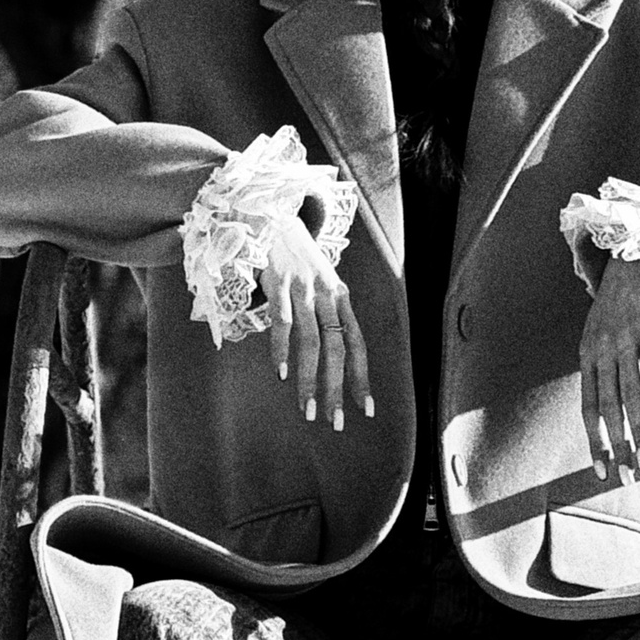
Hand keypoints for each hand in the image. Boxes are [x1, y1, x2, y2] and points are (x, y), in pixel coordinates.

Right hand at [261, 215, 372, 428]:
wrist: (275, 218)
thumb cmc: (298, 261)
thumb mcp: (320, 285)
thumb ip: (327, 315)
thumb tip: (332, 358)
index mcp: (341, 298)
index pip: (358, 343)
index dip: (362, 376)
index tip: (365, 408)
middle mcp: (327, 294)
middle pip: (338, 348)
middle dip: (336, 388)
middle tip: (334, 421)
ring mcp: (303, 289)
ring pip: (312, 341)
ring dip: (310, 379)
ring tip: (306, 408)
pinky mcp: (278, 283)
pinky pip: (282, 323)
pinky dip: (281, 350)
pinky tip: (281, 374)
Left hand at [579, 255, 639, 481]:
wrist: (630, 260)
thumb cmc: (615, 308)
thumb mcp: (597, 337)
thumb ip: (601, 371)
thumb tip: (607, 409)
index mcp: (587, 357)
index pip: (589, 409)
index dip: (595, 441)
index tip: (602, 472)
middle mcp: (602, 352)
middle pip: (610, 409)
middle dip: (618, 446)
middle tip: (629, 477)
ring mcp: (625, 341)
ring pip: (631, 396)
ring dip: (638, 432)